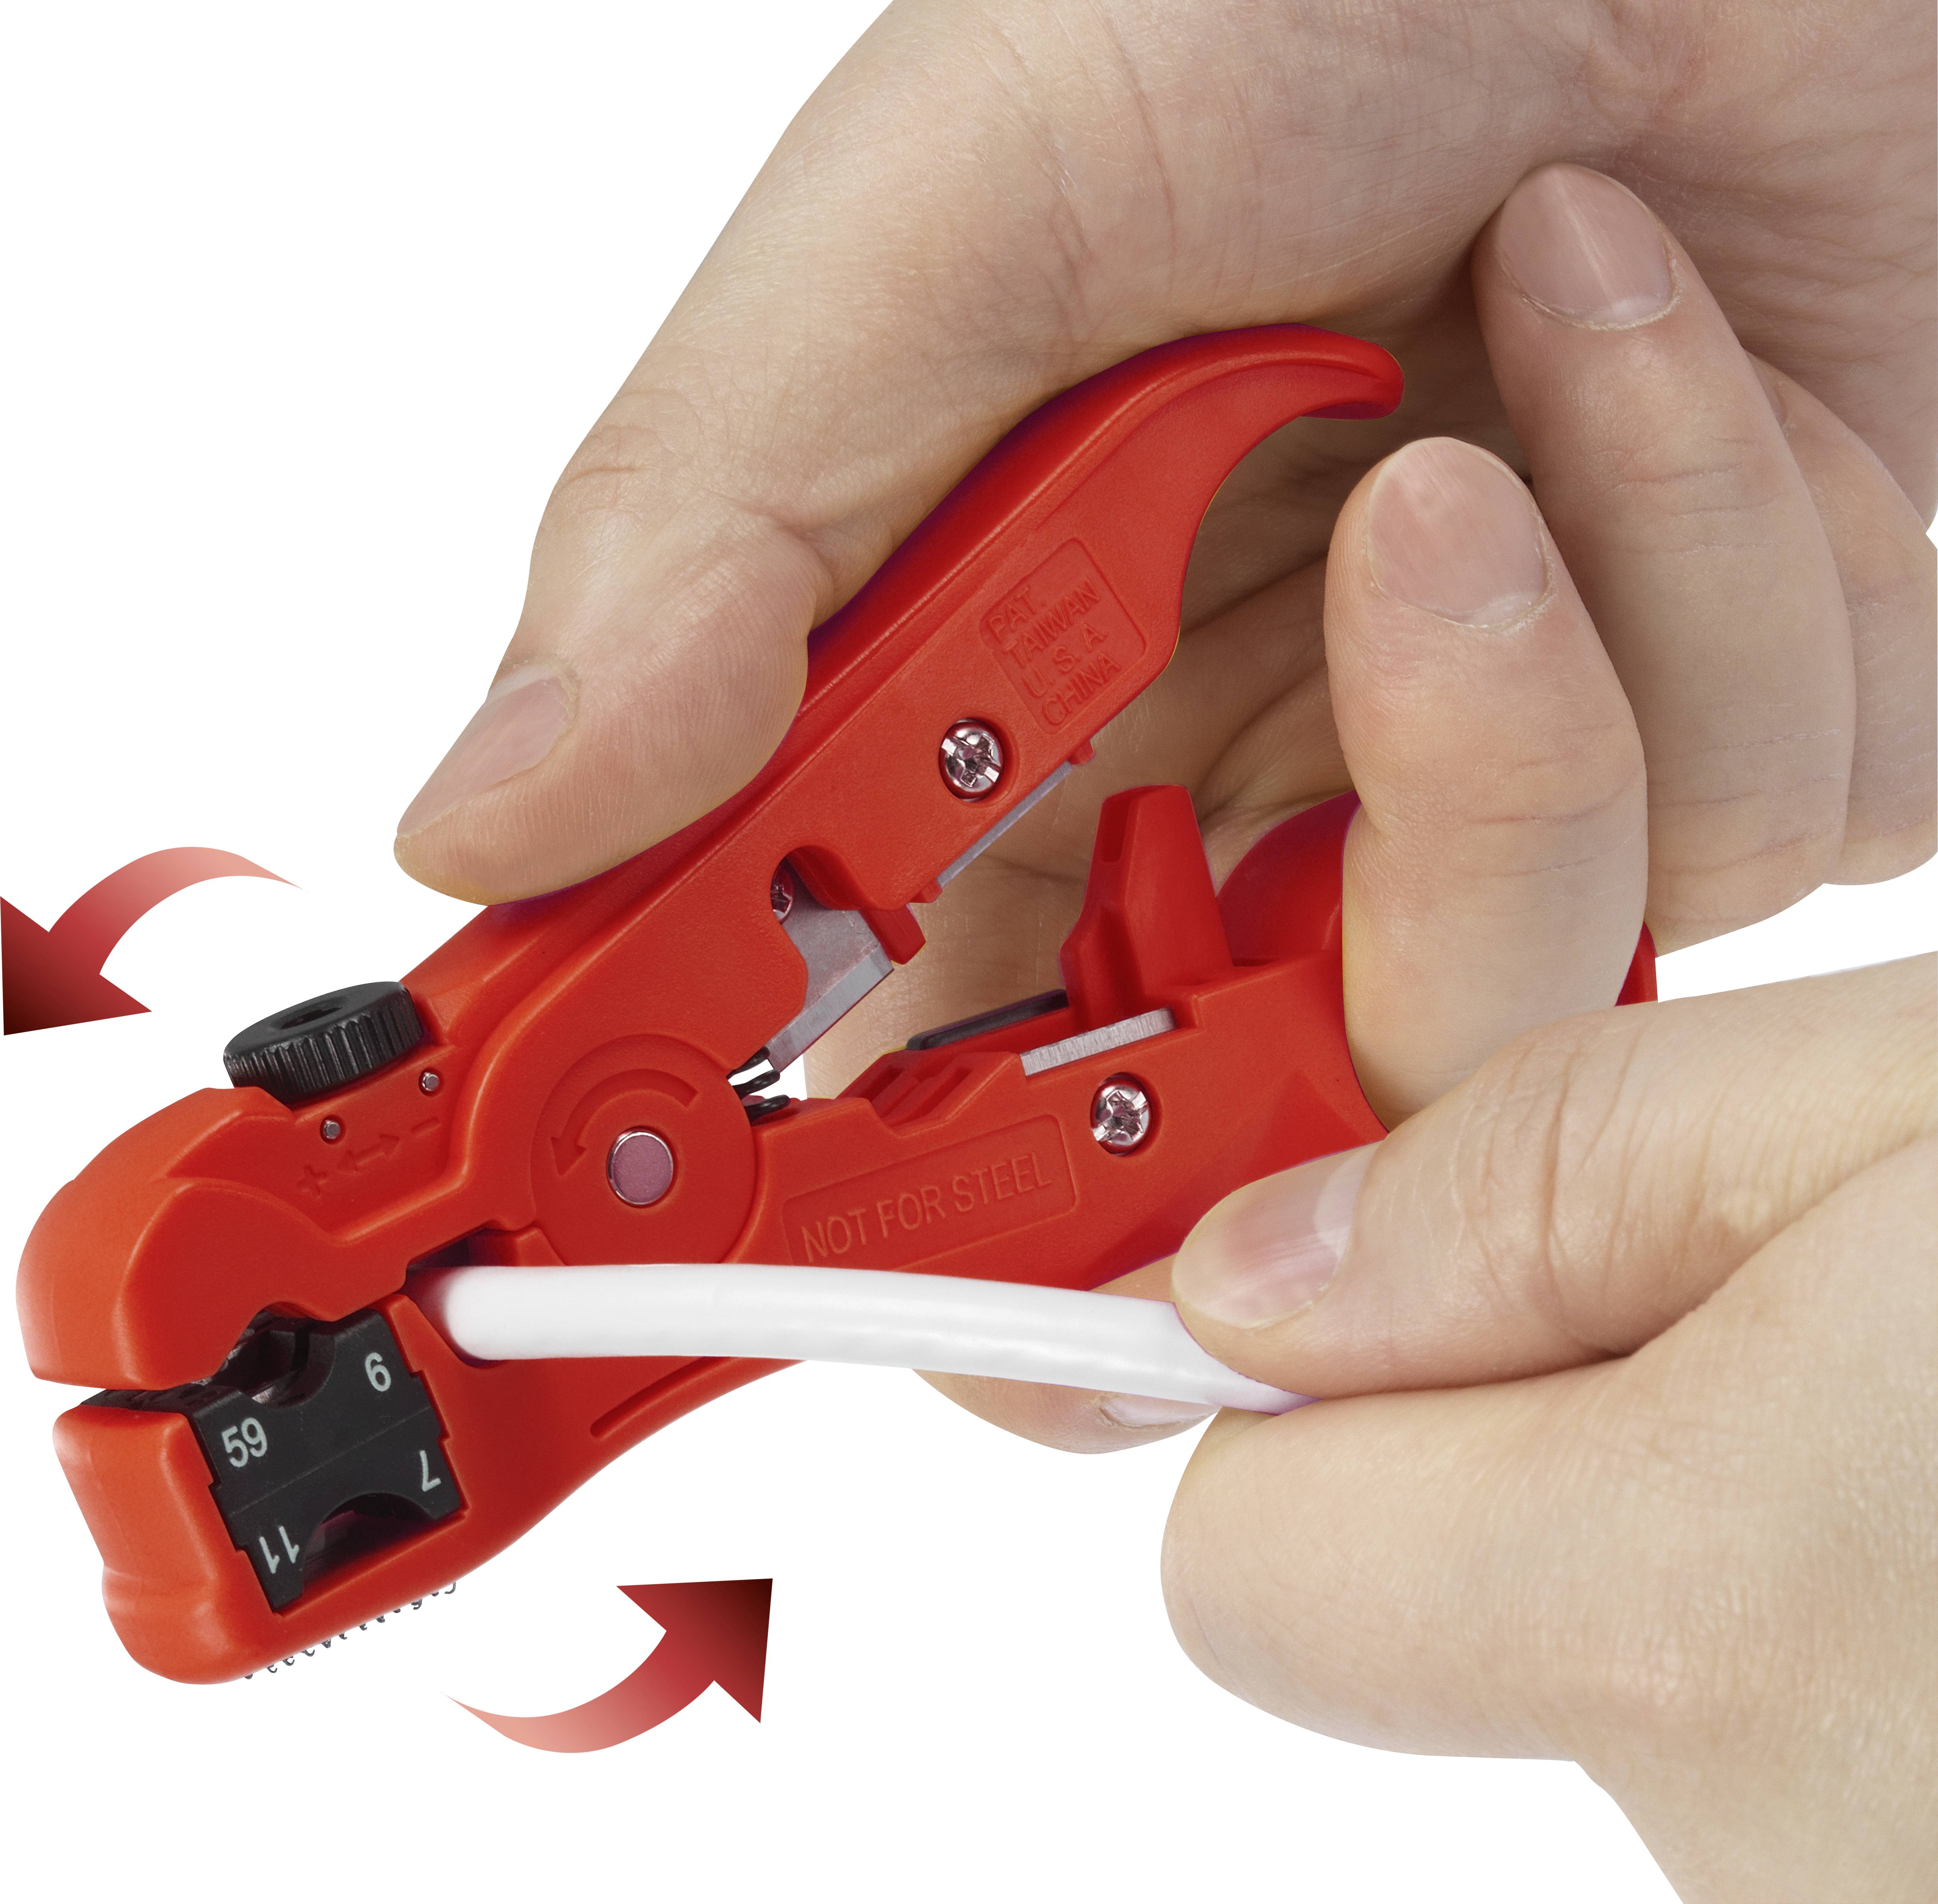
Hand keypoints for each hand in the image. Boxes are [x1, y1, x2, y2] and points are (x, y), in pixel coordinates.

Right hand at [394, 1, 1932, 1135]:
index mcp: (1006, 704)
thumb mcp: (951, 209)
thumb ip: (720, 532)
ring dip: (1481, 723)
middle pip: (1179, 1118)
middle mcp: (1240, 787)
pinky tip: (1643, 344)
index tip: (728, 1197)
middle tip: (1165, 860)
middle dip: (1182, 1035)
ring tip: (1451, 456)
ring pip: (1476, 1006)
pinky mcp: (1739, 774)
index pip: (871, 1033)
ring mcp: (1493, 809)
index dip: (808, 1154)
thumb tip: (494, 814)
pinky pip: (1724, 833)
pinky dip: (1698, 579)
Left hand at [1150, 957, 1934, 1901]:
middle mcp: (1762, 1833)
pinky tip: (1926, 1471)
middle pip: (1427, 1597)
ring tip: (1888, 1371)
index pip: (1242, 1554)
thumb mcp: (1902, 1097)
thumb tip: (1269, 1271)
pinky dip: (1808, 1579)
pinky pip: (1760, 1693)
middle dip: (1521, 1422)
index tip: (1320, 1266)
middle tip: (1740, 1280)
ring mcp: (1850, 1895)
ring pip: (1609, 1634)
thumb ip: (1551, 1173)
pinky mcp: (1914, 1883)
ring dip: (1691, 1498)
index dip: (1276, 1382)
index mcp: (1698, 1615)